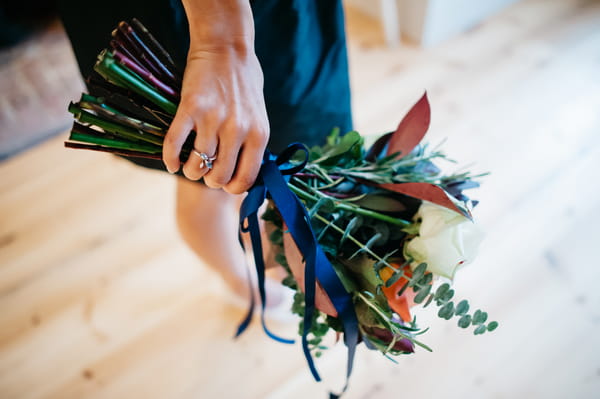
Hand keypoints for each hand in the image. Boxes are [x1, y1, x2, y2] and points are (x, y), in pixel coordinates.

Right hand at [163, 45, 268, 193]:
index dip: (232, 187)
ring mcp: (213, 119)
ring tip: (189, 165)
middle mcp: (238, 130)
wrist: (226, 47)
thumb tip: (240, 175)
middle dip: (209, 179)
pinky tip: (172, 163)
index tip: (225, 182)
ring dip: (190, 170)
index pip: (246, 179)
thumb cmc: (244, 83)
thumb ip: (251, 144)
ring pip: (197, 166)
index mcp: (259, 134)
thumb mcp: (258, 116)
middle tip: (206, 170)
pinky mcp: (190, 108)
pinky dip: (170, 159)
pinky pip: (174, 144)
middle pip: (218, 177)